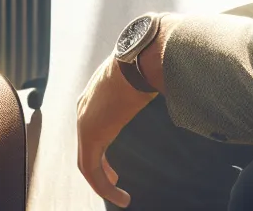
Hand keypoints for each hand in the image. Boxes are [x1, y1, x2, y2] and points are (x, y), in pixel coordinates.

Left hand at [75, 55, 157, 206]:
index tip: (113, 164)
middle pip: (86, 147)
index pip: (91, 128)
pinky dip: (105, 186)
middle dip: (99, 168)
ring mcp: (85, 122)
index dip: (100, 149)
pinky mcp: (91, 135)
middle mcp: (84, 109)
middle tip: (114, 179)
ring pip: (87, 164)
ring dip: (103, 183)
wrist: (142, 56)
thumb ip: (145, 85)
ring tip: (120, 196)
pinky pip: (92, 169)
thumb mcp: (142, 75)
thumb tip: (168, 80)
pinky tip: (121, 196)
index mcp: (94, 94)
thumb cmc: (147, 62)